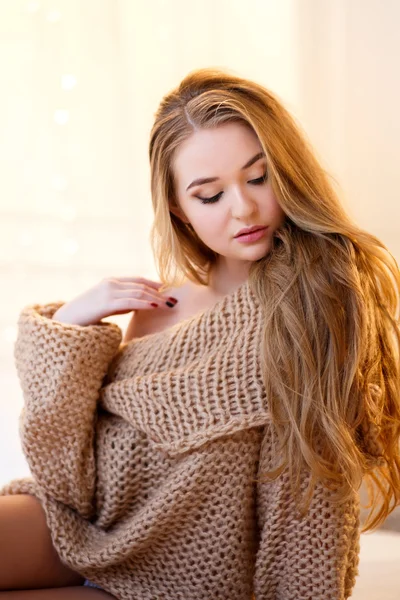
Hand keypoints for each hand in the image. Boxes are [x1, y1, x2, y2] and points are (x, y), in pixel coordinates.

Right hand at [52, 276, 177, 325]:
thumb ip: (121, 303)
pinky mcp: (106, 303)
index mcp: (110, 281)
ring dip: (156, 298)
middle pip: (141, 286)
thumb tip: (138, 305)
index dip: (154, 284)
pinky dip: (145, 303)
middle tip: (174, 300)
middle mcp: (111, 283)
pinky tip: (156, 307)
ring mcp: (108, 292)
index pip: (137, 280)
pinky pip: (130, 302)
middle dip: (159, 293)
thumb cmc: (84, 316)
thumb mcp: (105, 305)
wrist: (63, 321)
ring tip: (169, 304)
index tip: (168, 290)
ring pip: (138, 293)